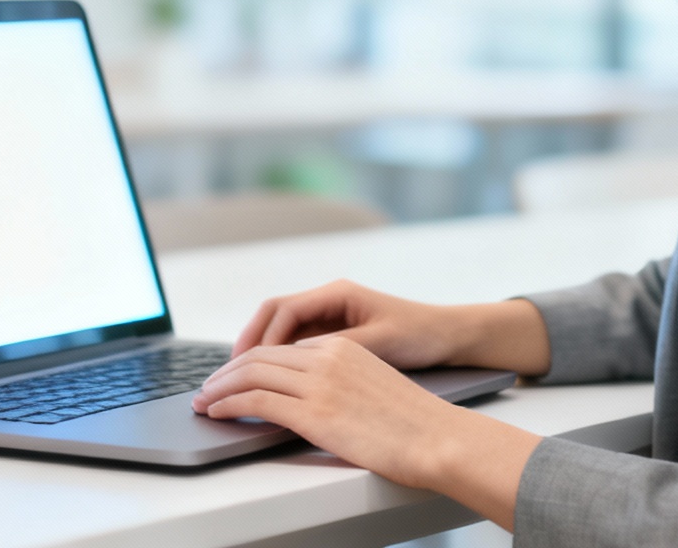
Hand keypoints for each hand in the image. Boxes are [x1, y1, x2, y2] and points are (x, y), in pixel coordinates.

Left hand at [191, 334, 538, 527]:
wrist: (437, 438)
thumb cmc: (413, 424)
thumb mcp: (373, 386)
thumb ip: (340, 383)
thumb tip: (311, 401)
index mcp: (343, 347)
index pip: (282, 345)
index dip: (250, 359)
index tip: (233, 375)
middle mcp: (328, 357)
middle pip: (260, 354)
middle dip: (226, 371)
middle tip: (207, 387)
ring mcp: (320, 383)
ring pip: (251, 374)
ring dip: (220, 387)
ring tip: (204, 401)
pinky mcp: (314, 411)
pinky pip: (256, 401)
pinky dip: (229, 404)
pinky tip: (217, 412)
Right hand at [233, 279, 456, 367]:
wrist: (448, 335)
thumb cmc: (418, 334)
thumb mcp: (379, 342)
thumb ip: (338, 349)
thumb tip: (297, 361)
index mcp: (337, 294)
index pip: (282, 310)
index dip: (259, 337)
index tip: (243, 363)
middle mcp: (329, 300)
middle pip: (274, 317)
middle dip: (250, 343)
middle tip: (229, 374)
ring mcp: (330, 316)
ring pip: (282, 331)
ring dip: (262, 354)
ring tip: (241, 382)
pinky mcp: (335, 334)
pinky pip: (297, 344)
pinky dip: (280, 361)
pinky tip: (271, 384)